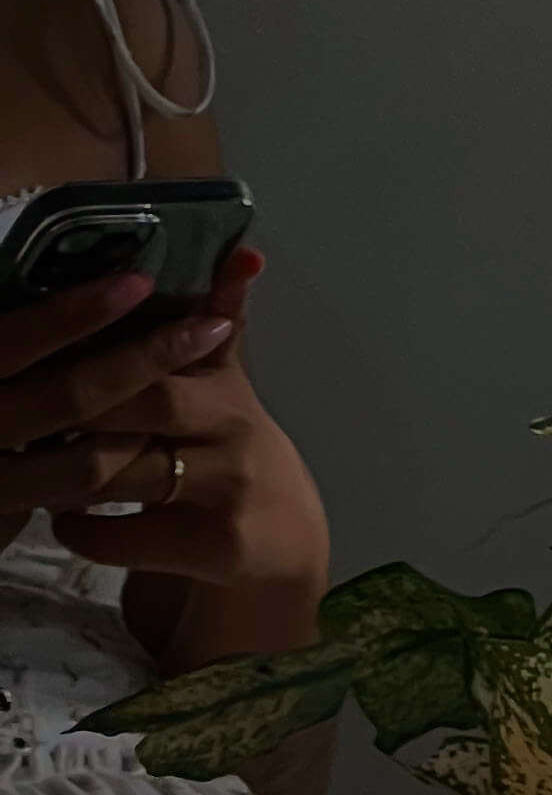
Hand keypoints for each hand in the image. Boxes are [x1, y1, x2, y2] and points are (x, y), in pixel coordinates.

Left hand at [0, 267, 249, 545]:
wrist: (283, 533)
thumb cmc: (228, 444)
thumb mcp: (225, 379)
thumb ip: (216, 315)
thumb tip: (243, 249)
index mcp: (222, 384)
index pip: (159, 348)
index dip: (100, 336)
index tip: (41, 348)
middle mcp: (232, 431)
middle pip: (140, 406)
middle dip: (75, 406)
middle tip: (21, 406)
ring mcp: (227, 489)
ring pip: (122, 475)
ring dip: (63, 471)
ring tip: (26, 462)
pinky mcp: (218, 545)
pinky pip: (127, 537)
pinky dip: (84, 531)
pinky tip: (63, 521)